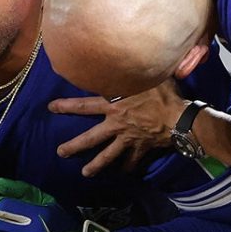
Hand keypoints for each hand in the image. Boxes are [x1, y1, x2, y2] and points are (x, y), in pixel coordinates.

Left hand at [48, 79, 186, 176]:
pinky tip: (123, 173)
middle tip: (60, 152)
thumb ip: (134, 71)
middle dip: (74, 146)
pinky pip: (133, 161)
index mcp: (113, 105)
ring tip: (85, 173)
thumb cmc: (163, 93)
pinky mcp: (140, 148)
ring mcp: (127, 139)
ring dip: (96, 165)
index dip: (66, 106)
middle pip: (90, 138)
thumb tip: (133, 58)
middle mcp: (116, 124)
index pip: (84, 105)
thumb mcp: (145, 76)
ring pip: (107, 155)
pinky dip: (128, 167)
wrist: (179, 118)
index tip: (51, 108)